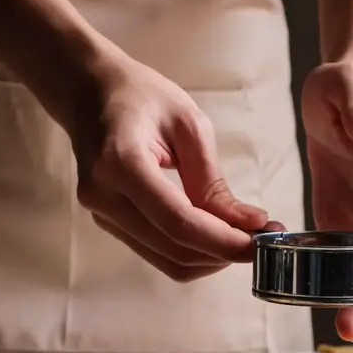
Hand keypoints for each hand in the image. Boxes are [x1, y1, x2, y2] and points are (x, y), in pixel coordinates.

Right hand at [67, 54, 268, 281]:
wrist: (89, 92)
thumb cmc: (141, 96)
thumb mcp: (188, 125)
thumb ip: (214, 182)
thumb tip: (249, 225)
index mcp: (121, 163)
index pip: (178, 222)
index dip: (223, 241)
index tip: (262, 241)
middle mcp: (103, 196)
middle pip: (174, 249)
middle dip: (223, 252)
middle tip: (263, 238)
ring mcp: (101, 214)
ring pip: (167, 260)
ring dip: (210, 257)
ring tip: (244, 236)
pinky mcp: (108, 222)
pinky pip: (157, 252)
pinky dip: (192, 251)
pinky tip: (216, 233)